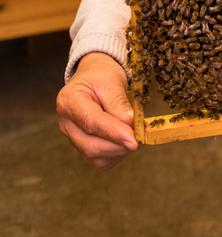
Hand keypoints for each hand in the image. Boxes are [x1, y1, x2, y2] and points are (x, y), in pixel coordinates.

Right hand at [56, 52, 138, 169]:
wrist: (93, 78)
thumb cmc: (101, 76)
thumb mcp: (112, 81)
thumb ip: (119, 103)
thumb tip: (130, 125)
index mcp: (69, 101)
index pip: (91, 122)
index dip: (113, 133)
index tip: (133, 140)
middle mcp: (66, 123)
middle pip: (91, 146)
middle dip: (119, 145)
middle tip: (140, 137)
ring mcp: (72, 138)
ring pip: (96, 157)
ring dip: (120, 150)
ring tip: (132, 132)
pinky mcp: (82, 148)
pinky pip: (101, 160)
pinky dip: (116, 153)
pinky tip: (124, 138)